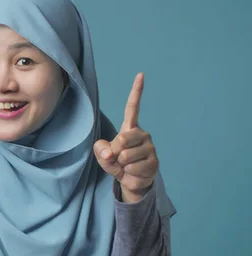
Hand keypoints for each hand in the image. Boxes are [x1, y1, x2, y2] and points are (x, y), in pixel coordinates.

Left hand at [93, 73, 158, 202]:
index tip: (140, 75)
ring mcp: (150, 148)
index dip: (136, 91)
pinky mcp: (154, 163)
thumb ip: (101, 149)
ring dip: (122, 165)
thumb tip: (109, 153)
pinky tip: (133, 173)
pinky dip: (128, 174)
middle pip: (122, 139)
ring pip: (126, 156)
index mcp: (130, 128)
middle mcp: (143, 135)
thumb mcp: (103, 154)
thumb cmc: (116, 163)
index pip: (133, 108)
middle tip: (118, 159)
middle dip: (114, 153)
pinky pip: (133, 168)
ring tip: (127, 166)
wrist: (130, 181)